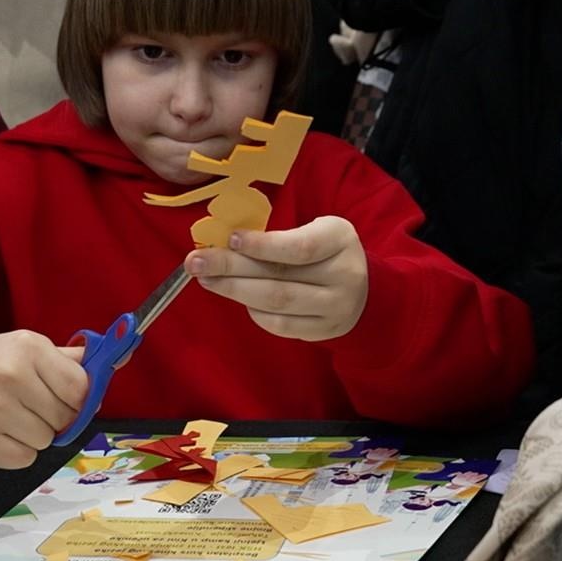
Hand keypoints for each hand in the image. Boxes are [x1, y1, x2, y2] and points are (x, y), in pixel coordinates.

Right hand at [0, 331, 87, 468]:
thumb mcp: (30, 348)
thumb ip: (73, 360)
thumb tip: (118, 361)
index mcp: (28, 348)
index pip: (80, 388)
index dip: (78, 398)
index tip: (63, 395)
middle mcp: (9, 376)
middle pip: (64, 418)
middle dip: (55, 416)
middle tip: (31, 404)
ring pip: (46, 441)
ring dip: (36, 435)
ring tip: (12, 417)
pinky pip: (25, 459)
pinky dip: (18, 451)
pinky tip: (0, 433)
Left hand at [185, 215, 367, 340]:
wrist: (365, 290)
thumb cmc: (327, 252)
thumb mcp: (315, 230)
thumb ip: (280, 237)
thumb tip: (226, 243)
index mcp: (339, 240)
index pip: (299, 248)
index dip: (262, 245)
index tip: (231, 239)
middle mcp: (343, 276)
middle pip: (280, 277)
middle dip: (232, 269)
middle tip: (196, 262)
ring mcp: (335, 308)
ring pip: (277, 303)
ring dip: (235, 292)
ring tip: (207, 280)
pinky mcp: (323, 331)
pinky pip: (280, 325)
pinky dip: (254, 311)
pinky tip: (237, 298)